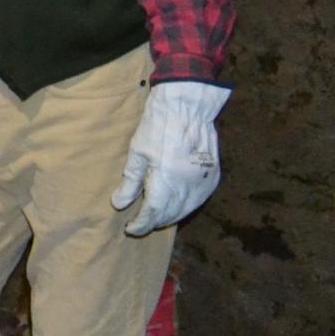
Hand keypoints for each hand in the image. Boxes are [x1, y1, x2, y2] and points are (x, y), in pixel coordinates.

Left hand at [111, 81, 231, 235]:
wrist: (187, 107)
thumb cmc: (157, 126)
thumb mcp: (137, 153)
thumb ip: (130, 183)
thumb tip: (120, 205)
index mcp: (166, 180)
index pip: (153, 213)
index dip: (141, 224)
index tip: (130, 228)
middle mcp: (188, 185)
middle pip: (171, 214)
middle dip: (155, 222)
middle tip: (140, 223)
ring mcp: (203, 180)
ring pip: (187, 209)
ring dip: (171, 217)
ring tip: (156, 218)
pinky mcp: (213, 174)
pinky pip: (200, 199)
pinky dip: (187, 207)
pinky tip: (177, 206)